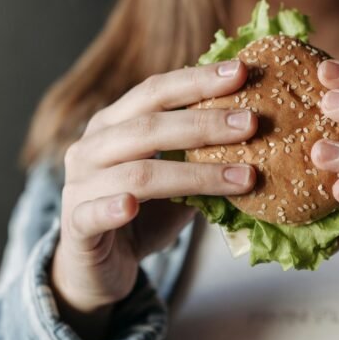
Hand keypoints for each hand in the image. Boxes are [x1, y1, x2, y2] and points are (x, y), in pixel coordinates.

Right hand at [52, 60, 257, 339]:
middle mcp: (93, 147)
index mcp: (115, 124)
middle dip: (204, 122)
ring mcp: (79, 185)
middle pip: (148, 125)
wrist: (99, 268)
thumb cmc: (143, 217)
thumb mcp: (178, 183)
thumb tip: (263, 134)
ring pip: (137, 173)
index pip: (155, 91)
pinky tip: (131, 205)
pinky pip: (92, 214)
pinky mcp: (75, 227)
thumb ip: (204, 158)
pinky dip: (112, 208)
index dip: (196, 80)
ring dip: (195, 175)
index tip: (241, 71)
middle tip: (251, 123)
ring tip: (243, 177)